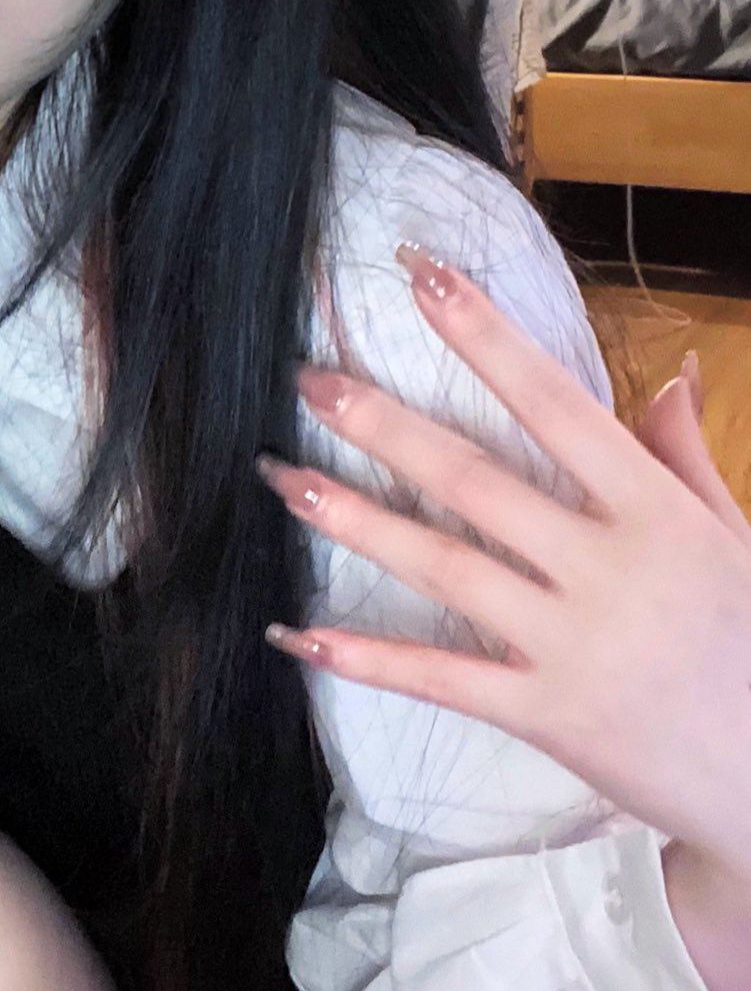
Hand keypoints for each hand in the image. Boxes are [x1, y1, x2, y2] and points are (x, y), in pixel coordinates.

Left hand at [256, 242, 750, 886]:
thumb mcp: (736, 538)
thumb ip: (686, 457)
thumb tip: (668, 374)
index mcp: (655, 510)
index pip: (554, 403)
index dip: (484, 335)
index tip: (421, 276)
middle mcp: (607, 568)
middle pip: (475, 479)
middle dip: (385, 425)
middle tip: (308, 379)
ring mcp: (573, 644)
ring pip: (446, 567)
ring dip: (358, 520)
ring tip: (285, 478)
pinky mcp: (547, 714)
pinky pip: (443, 679)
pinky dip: (369, 658)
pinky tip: (299, 632)